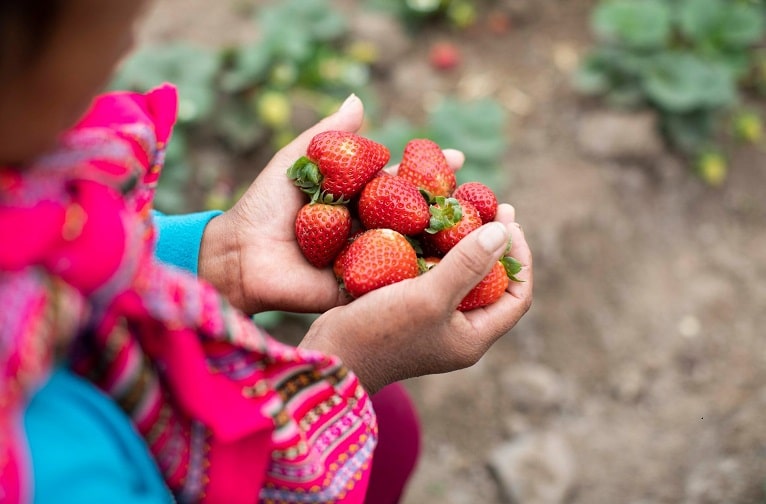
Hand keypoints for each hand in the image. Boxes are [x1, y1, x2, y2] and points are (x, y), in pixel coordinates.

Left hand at [199, 95, 465, 314]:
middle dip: (449, 207)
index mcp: (357, 201)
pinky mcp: (362, 288)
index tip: (458, 158)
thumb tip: (359, 98)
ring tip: (482, 231)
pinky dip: (424, 277)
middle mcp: (368, 229)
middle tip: (485, 198)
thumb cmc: (264, 207)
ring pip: (413, 250)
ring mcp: (368, 260)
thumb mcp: (296, 162)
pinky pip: (395, 283)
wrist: (242, 256)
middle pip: (416, 216)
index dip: (430, 170)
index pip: (403, 182)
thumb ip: (330, 135)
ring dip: (447, 243)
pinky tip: (457, 269)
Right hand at [298, 204, 532, 393]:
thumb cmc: (380, 333)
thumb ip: (468, 265)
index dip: (520, 257)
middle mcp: (458, 330)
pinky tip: (424, 224)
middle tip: (489, 206)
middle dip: (493, 244)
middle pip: (491, 282)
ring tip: (459, 208)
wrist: (330, 357)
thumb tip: (503, 231)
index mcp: (473, 336)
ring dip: (463, 242)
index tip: (508, 219)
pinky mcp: (408, 309)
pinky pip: (432, 274)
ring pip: (460, 275)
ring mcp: (432, 320)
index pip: (516, 295)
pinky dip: (434, 249)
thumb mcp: (428, 297)